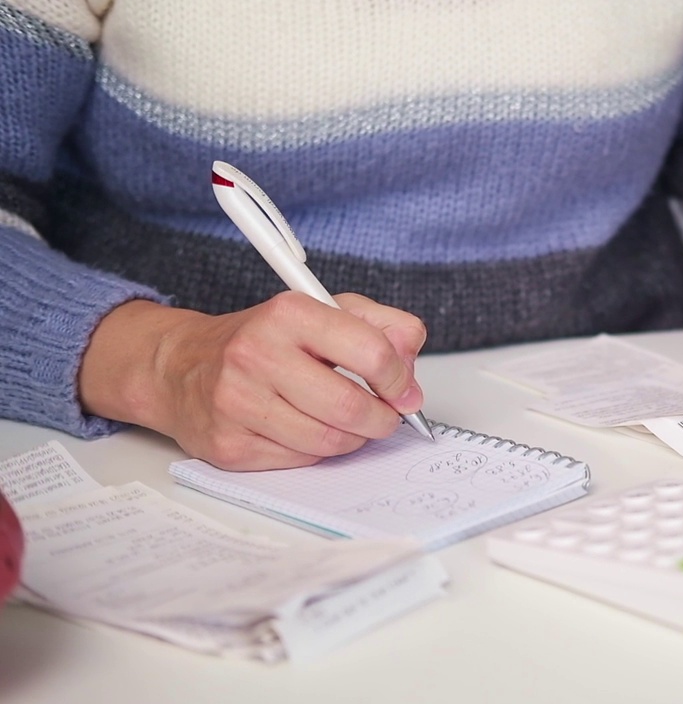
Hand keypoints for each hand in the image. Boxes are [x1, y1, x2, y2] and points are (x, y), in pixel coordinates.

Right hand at [80, 292, 426, 470]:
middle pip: (352, 407)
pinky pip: (301, 460)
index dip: (399, 379)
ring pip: (330, 441)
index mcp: (289, 314)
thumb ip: (383, 326)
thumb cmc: (263, 338)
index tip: (403, 390)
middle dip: (382, 418)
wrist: (181, 366)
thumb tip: (412, 368)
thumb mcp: (326, 311)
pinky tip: (309, 429)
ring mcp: (238, 403)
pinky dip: (318, 451)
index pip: (371, 353)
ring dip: (354, 438)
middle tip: (386, 415)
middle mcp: (257, 355)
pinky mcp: (229, 444)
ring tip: (349, 422)